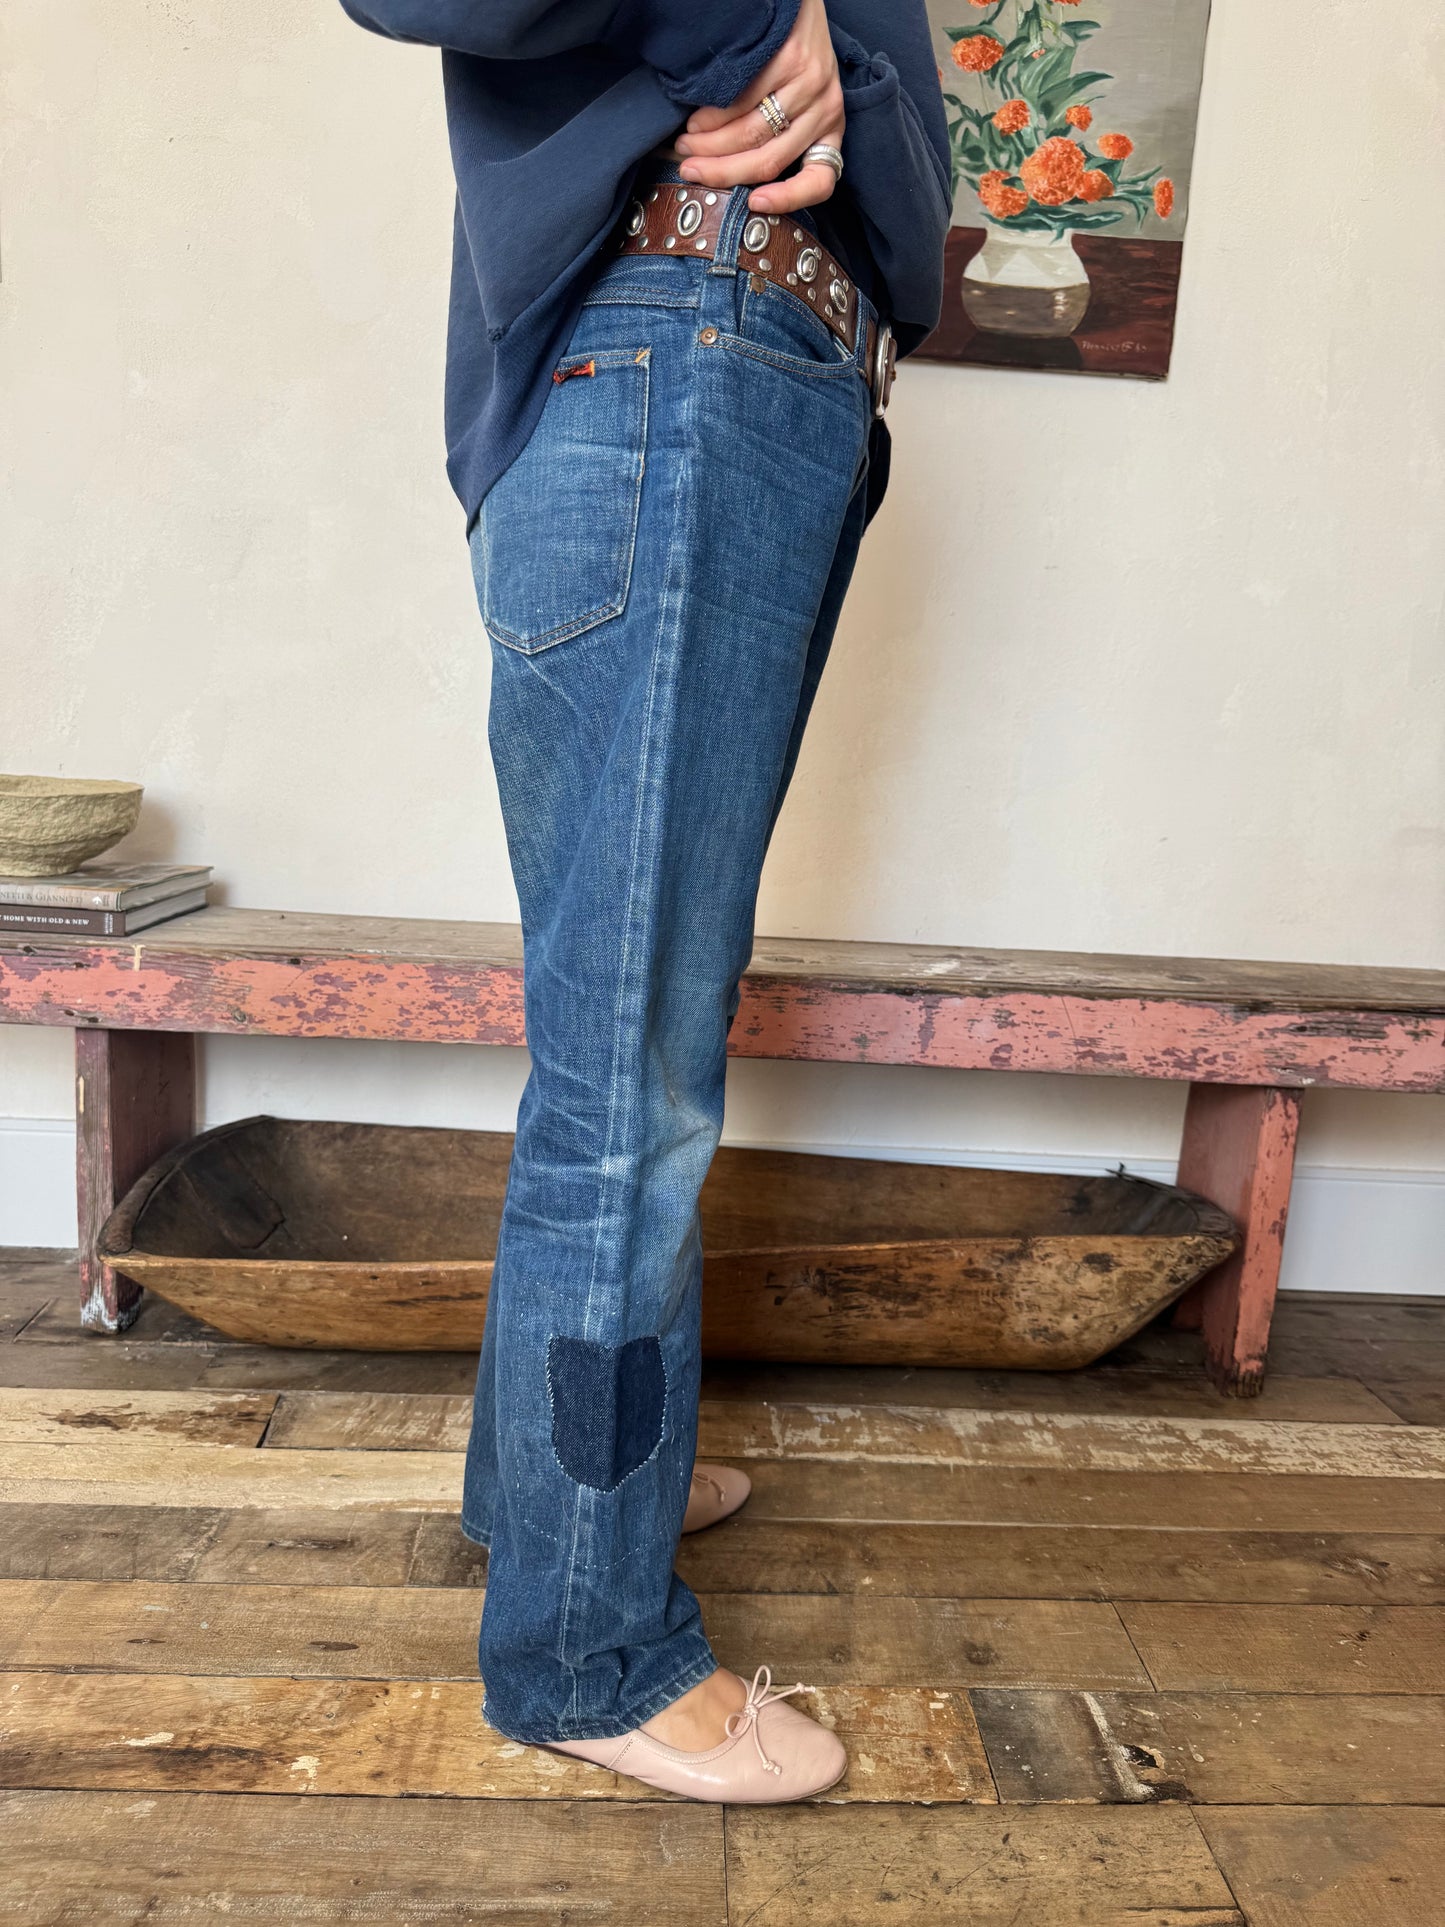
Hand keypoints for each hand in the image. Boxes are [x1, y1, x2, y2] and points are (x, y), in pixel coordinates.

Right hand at [674, 0, 843, 213]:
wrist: (793, 2)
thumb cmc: (788, 54)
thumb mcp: (795, 101)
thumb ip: (774, 136)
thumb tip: (724, 170)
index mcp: (830, 129)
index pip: (820, 181)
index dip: (787, 200)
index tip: (753, 203)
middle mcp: (826, 110)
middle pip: (770, 161)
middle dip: (722, 172)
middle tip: (689, 169)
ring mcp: (811, 85)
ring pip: (753, 134)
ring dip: (710, 145)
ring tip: (686, 141)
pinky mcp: (792, 60)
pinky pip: (744, 101)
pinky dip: (713, 115)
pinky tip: (697, 117)